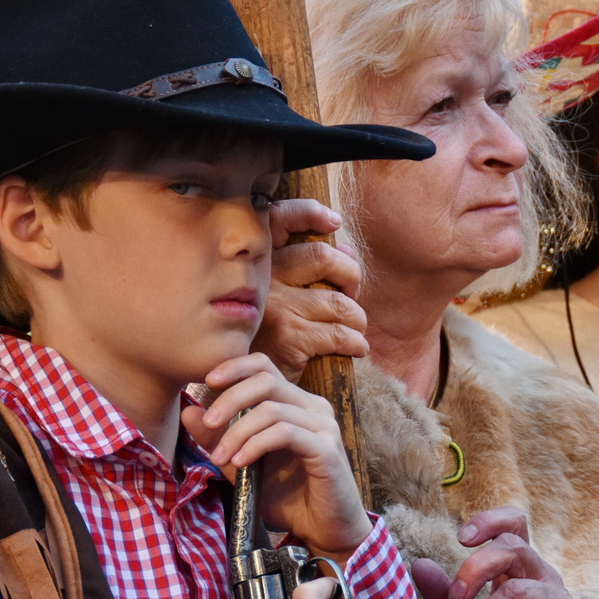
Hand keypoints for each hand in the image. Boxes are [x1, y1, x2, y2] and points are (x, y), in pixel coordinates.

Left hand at [180, 353, 369, 558]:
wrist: (324, 532)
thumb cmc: (289, 498)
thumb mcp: (242, 466)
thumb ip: (219, 440)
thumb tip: (189, 411)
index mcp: (296, 404)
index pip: (264, 367)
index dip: (235, 367)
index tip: (206, 382)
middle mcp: (313, 407)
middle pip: (266, 380)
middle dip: (229, 399)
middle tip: (207, 424)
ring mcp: (323, 425)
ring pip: (271, 409)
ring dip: (237, 432)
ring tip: (219, 458)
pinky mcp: (327, 448)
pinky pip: (284, 433)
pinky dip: (255, 445)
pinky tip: (240, 463)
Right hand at [250, 198, 368, 382]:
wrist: (240, 384)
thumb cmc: (262, 338)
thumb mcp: (276, 298)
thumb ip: (307, 270)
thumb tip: (346, 249)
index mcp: (259, 263)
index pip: (279, 219)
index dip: (309, 213)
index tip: (333, 221)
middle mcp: (263, 280)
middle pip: (323, 257)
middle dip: (351, 276)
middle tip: (352, 297)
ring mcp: (276, 307)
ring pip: (339, 302)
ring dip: (358, 318)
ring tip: (356, 330)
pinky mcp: (289, 336)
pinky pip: (339, 333)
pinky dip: (356, 342)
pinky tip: (356, 349)